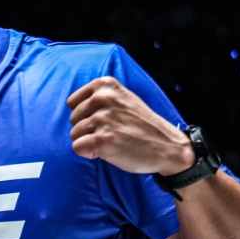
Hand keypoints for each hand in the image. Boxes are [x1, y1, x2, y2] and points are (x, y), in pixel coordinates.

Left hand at [68, 77, 194, 175]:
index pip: (72, 102)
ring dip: (90, 141)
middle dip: (87, 128)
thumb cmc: (142, 125)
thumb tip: (74, 105)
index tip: (104, 118)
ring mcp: (102, 119)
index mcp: (105, 85)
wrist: (166, 146)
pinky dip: (89, 153)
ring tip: (113, 140)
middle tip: (112, 131)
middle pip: (72, 119)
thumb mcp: (124, 98)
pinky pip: (77, 147)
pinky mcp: (101, 140)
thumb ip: (101, 96)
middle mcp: (102, 98)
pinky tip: (108, 151)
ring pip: (74, 134)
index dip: (84, 115)